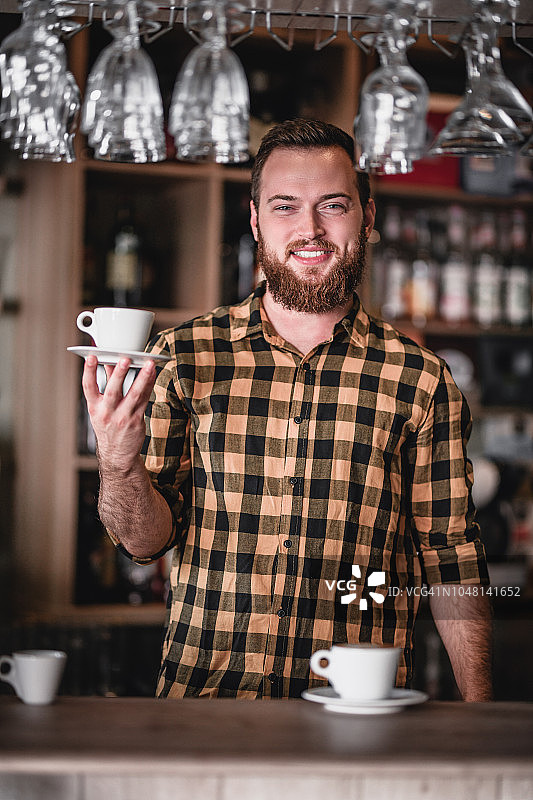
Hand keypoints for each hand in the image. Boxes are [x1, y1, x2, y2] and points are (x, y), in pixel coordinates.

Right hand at [82, 355, 156, 474]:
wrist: (117, 454)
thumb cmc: (108, 427)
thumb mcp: (100, 409)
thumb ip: (105, 385)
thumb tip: (107, 363)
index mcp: (94, 408)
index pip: (88, 387)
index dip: (88, 371)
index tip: (91, 357)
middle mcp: (107, 413)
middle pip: (113, 390)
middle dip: (119, 374)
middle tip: (125, 359)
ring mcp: (123, 418)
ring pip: (134, 395)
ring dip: (142, 378)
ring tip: (149, 365)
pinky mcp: (137, 420)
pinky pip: (144, 400)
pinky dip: (149, 386)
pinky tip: (153, 374)